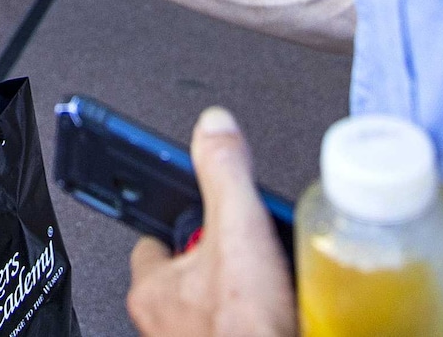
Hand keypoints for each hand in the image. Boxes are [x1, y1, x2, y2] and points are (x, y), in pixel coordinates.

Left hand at [127, 108, 295, 336]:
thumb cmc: (246, 333)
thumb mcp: (239, 231)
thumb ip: (223, 173)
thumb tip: (214, 127)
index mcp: (153, 291)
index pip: (152, 243)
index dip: (178, 221)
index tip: (199, 210)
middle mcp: (167, 326)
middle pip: (192, 275)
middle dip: (222, 261)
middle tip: (256, 249)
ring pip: (216, 308)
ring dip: (244, 293)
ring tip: (280, 280)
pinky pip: (243, 330)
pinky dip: (262, 321)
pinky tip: (291, 313)